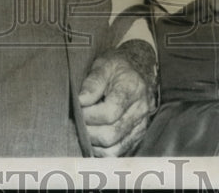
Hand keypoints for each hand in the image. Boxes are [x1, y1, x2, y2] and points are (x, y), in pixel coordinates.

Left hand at [78, 41, 156, 156]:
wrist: (137, 71)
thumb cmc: (117, 68)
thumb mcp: (103, 65)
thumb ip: (92, 82)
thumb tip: (81, 101)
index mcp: (132, 89)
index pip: (108, 113)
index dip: (88, 115)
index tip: (78, 108)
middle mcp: (140, 110)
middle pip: (110, 135)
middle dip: (88, 131)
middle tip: (77, 121)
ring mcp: (140, 126)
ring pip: (113, 150)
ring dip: (93, 144)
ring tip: (84, 129)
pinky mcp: (136, 137)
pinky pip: (117, 154)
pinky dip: (101, 150)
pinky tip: (93, 136)